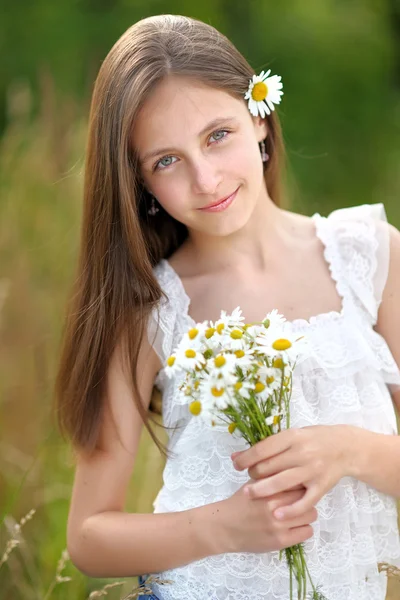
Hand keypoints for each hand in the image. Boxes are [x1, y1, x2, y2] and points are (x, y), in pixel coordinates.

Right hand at [220, 481, 316, 553]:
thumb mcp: (253, 483)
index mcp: (269, 488)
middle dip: (305, 497)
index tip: (297, 485)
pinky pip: (307, 532)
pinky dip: (303, 528)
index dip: (299, 482)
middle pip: (307, 496)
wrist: (225, 527)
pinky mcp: (281, 541)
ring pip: (311, 514)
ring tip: (297, 514)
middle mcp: (275, 505)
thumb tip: (293, 467)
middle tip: (298, 500)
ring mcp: (279, 525)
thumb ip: (272, 476)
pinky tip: (294, 527)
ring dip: (306, 513)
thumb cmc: (241, 502)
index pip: (298, 480)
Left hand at [231, 425, 353, 521]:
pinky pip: (304, 501)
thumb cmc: (314, 440)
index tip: (236, 464)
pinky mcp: (321, 486)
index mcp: (293, 436)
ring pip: (281, 483)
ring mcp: (312, 470)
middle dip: (253, 474)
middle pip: (269, 466)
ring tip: (249, 494)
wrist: (346, 447)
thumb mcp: (292, 435)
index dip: (246, 458)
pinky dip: (290, 510)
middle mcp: (302, 452)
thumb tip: (238, 456)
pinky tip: (277, 514)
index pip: (263, 449)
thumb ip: (269, 446)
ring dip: (261, 490)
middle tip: (249, 478)